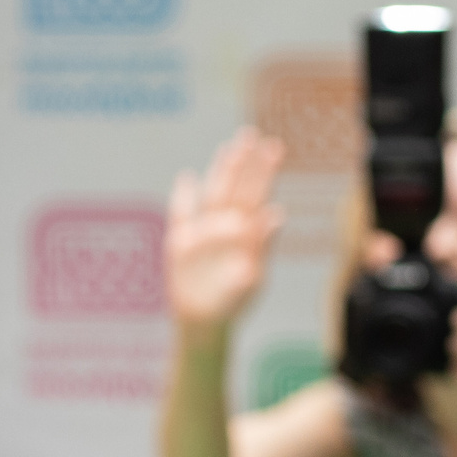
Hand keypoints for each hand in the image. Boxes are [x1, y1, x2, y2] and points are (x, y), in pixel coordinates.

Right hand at [167, 128, 286, 332]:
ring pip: (211, 194)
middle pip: (235, 188)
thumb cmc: (233, 302)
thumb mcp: (252, 277)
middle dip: (244, 163)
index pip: (255, 194)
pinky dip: (182, 197)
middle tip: (251, 135)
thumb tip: (276, 214)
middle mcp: (225, 227)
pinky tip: (186, 178)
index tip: (273, 147)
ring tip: (228, 148)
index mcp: (245, 233)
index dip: (263, 171)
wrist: (204, 321)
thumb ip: (262, 246)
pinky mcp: (180, 244)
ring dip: (219, 171)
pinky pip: (181, 215)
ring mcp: (202, 233)